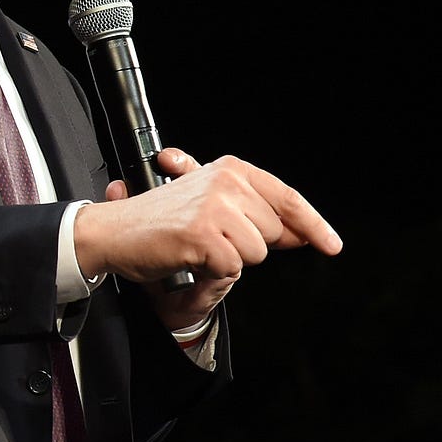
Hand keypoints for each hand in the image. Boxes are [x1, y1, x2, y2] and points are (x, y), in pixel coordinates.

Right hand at [77, 147, 342, 329]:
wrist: (110, 232)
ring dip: (229, 260)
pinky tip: (189, 258)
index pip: (288, 199)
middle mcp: (227, 182)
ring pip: (257, 252)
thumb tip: (299, 234)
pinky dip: (212, 271)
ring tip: (196, 247)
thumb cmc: (156, 222)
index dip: (314, 225)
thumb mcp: (210, 206)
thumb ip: (256, 216)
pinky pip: (232, 268)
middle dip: (248, 245)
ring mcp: (215, 207)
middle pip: (274, 232)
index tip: (331, 245)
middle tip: (209, 240)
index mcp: (231, 169)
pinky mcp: (203, 234)